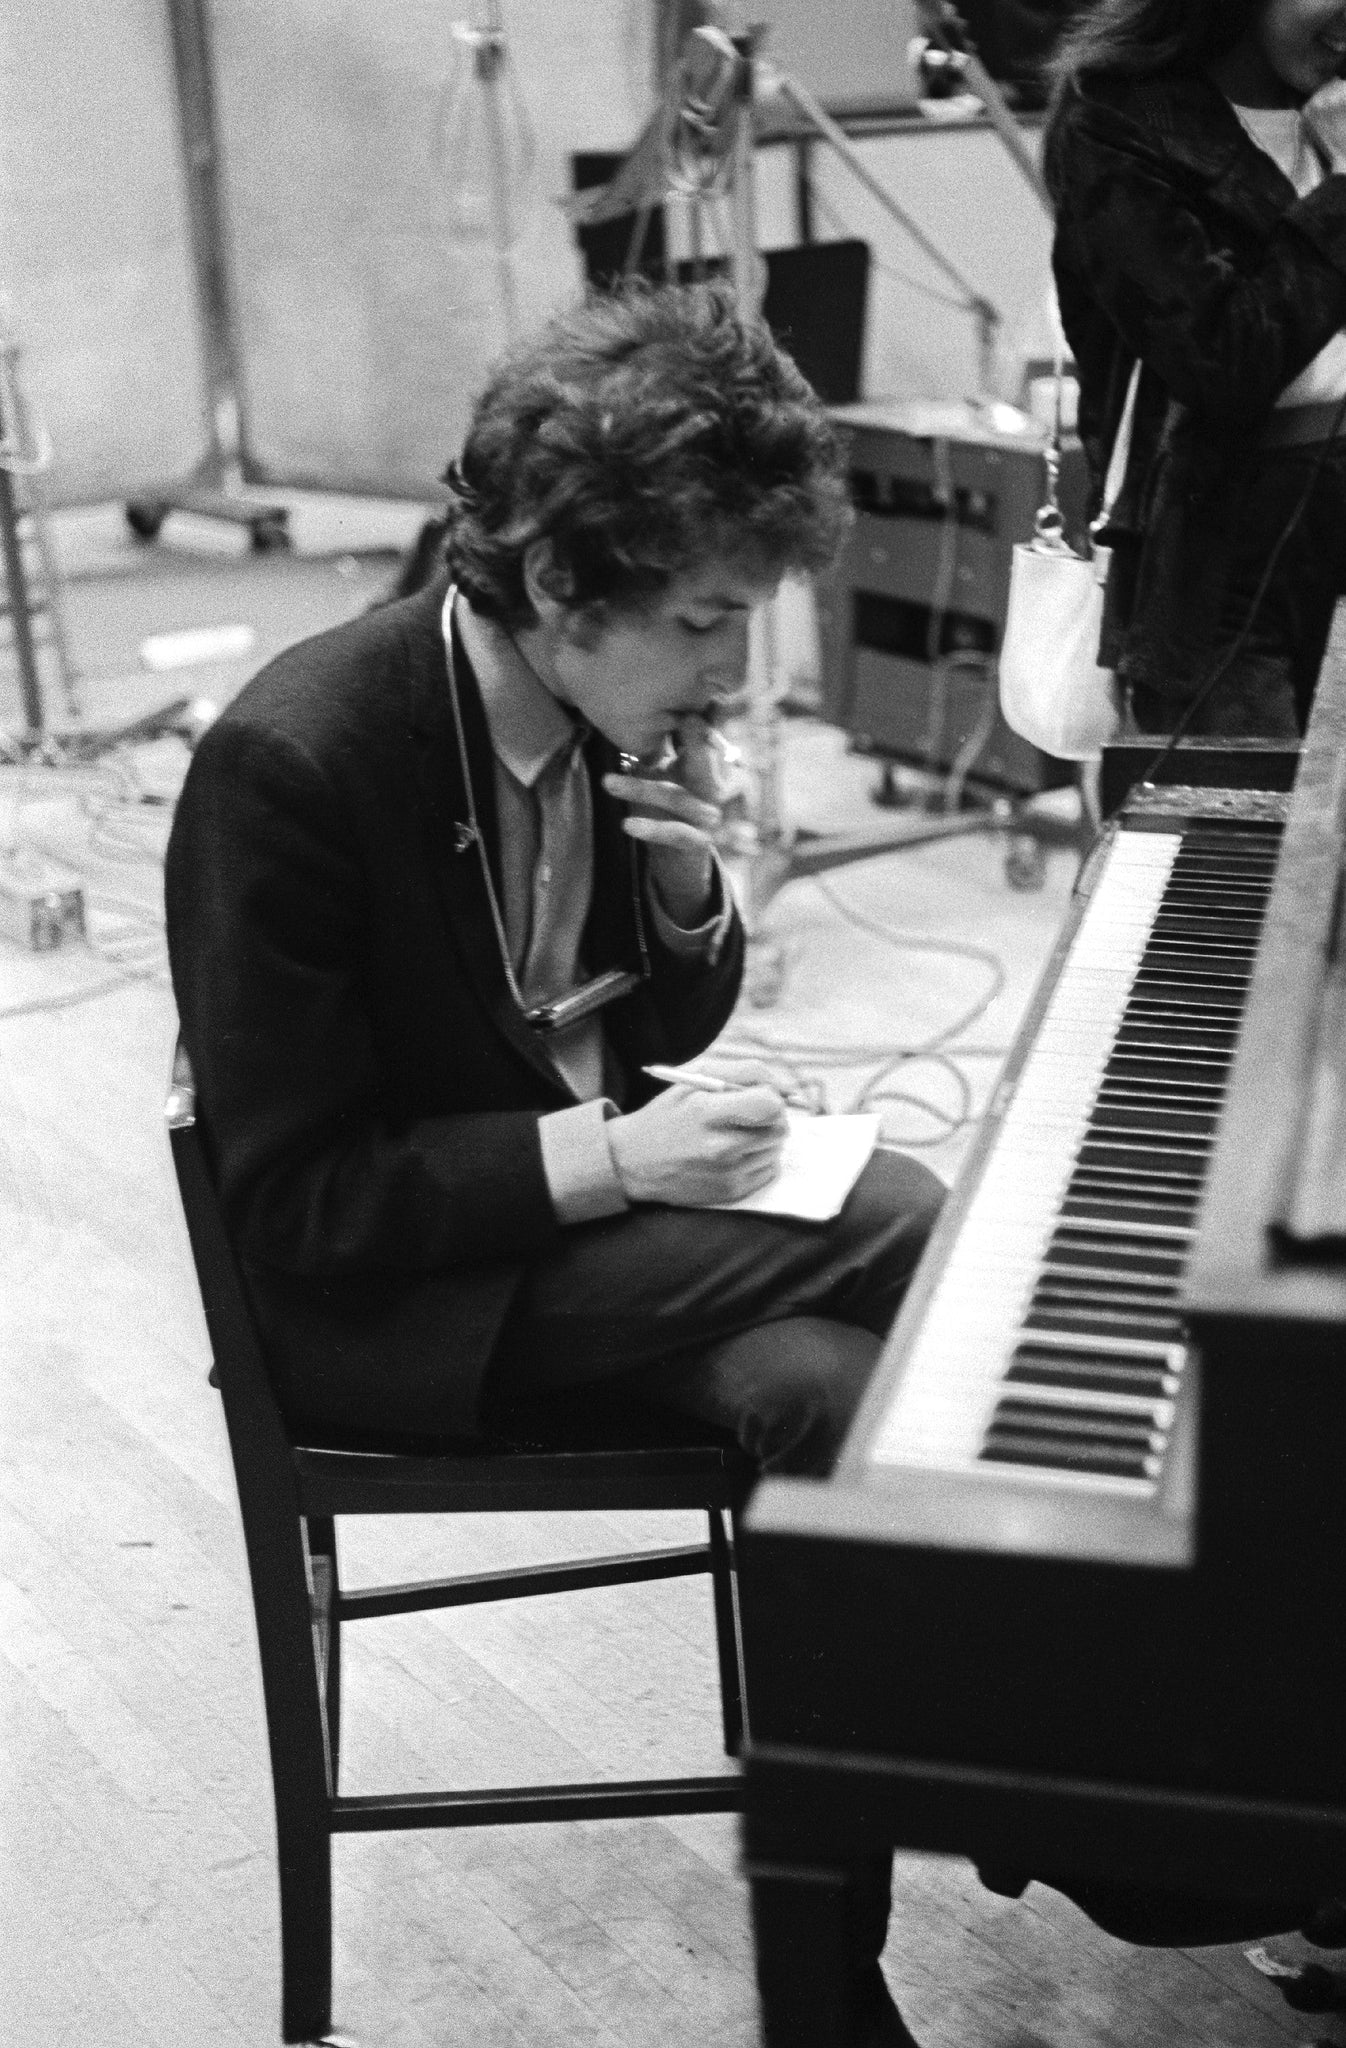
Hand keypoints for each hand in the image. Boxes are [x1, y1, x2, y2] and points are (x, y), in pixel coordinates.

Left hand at [603, 718, 742, 923]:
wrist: (681, 862)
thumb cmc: (666, 810)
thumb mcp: (663, 776)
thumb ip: (655, 751)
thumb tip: (633, 716)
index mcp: (702, 767)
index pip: (702, 739)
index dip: (697, 722)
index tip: (686, 706)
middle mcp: (711, 790)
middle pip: (702, 762)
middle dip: (696, 741)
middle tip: (683, 722)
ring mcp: (709, 817)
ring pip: (676, 798)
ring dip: (640, 789)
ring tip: (607, 782)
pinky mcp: (700, 843)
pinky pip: (676, 834)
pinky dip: (651, 829)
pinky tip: (626, 824)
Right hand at [606, 1079, 787, 1206]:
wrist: (635, 1161)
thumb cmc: (668, 1114)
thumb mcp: (694, 1079)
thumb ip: (741, 1072)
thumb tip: (781, 1085)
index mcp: (707, 1113)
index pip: (770, 1105)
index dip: (773, 1096)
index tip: (760, 1095)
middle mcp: (720, 1147)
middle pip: (780, 1128)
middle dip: (773, 1117)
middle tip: (752, 1114)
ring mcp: (727, 1173)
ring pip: (776, 1149)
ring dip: (766, 1138)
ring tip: (738, 1134)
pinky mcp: (731, 1191)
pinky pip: (768, 1170)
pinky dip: (760, 1159)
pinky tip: (737, 1153)